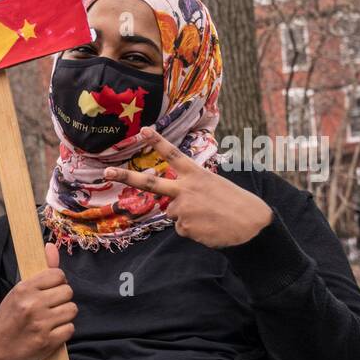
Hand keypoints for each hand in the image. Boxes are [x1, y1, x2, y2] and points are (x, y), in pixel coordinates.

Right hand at [0, 242, 76, 359]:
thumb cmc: (8, 319)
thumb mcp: (18, 292)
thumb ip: (40, 272)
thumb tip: (51, 246)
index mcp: (23, 289)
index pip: (58, 275)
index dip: (57, 283)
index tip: (50, 291)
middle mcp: (32, 305)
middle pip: (68, 292)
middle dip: (62, 299)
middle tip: (51, 306)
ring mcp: (40, 324)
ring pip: (72, 310)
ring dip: (64, 315)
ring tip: (51, 319)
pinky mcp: (47, 341)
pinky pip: (70, 329)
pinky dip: (63, 331)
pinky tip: (51, 332)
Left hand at [103, 127, 272, 248]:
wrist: (253, 224)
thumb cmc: (236, 203)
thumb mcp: (214, 186)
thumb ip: (190, 189)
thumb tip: (172, 204)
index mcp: (196, 175)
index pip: (173, 154)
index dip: (157, 141)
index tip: (142, 129)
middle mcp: (185, 190)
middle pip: (149, 184)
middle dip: (126, 176)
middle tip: (106, 172)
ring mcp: (182, 209)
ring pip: (172, 213)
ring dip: (187, 216)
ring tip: (209, 217)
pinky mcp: (183, 227)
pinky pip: (181, 229)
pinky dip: (193, 230)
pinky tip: (208, 228)